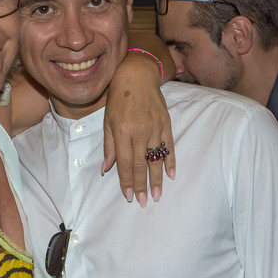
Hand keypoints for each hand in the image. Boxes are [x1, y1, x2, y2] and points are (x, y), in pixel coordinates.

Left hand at [103, 51, 175, 207]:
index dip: (127, 181)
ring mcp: (155, 127)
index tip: (129, 196)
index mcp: (122, 131)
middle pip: (140, 164)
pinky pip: (169, 146)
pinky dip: (170, 161)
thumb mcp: (107, 121)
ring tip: (157, 195)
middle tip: (143, 202)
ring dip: (157, 179)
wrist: (137, 75)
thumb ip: (109, 146)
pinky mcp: (165, 123)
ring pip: (156, 158)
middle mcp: (139, 131)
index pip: (124, 162)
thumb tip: (107, 169)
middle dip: (141, 185)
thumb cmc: (118, 98)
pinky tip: (171, 175)